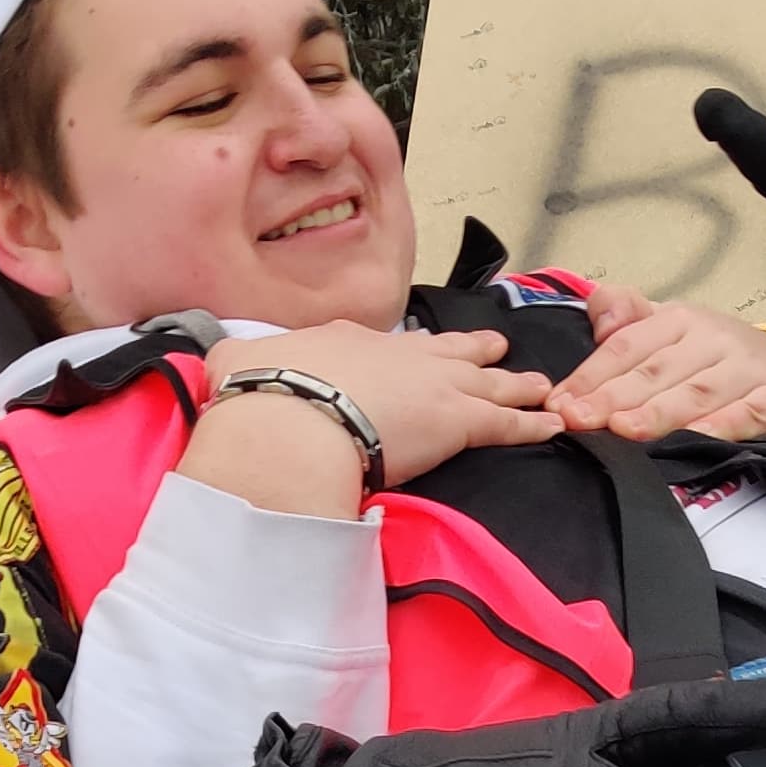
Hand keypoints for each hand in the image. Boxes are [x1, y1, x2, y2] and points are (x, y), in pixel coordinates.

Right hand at [182, 321, 559, 503]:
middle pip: (447, 351)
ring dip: (515, 384)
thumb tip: (212, 369)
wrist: (293, 418)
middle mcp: (398, 354)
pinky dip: (532, 423)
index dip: (405, 351)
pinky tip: (553, 424)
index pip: (384, 346)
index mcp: (347, 342)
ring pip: (487, 382)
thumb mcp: (238, 366)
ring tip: (540, 385)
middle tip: (497, 345)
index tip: (413, 352)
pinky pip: (506, 423)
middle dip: (475, 349)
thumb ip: (235, 364)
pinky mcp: (457, 420)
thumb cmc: (262, 395)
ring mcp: (433, 385)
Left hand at [547, 287, 765, 444]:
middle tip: (579, 419)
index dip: (591, 374)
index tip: (560, 402)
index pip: (627, 345)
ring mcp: (745, 369)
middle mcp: (712, 338)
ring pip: (696, 392)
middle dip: (613, 396)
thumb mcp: (671, 331)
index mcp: (679, 320)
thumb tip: (598, 315)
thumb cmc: (716, 360)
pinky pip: (744, 415)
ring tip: (624, 429)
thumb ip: (627, 319)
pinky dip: (718, 428)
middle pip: (656, 370)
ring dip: (658, 412)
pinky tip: (691, 440)